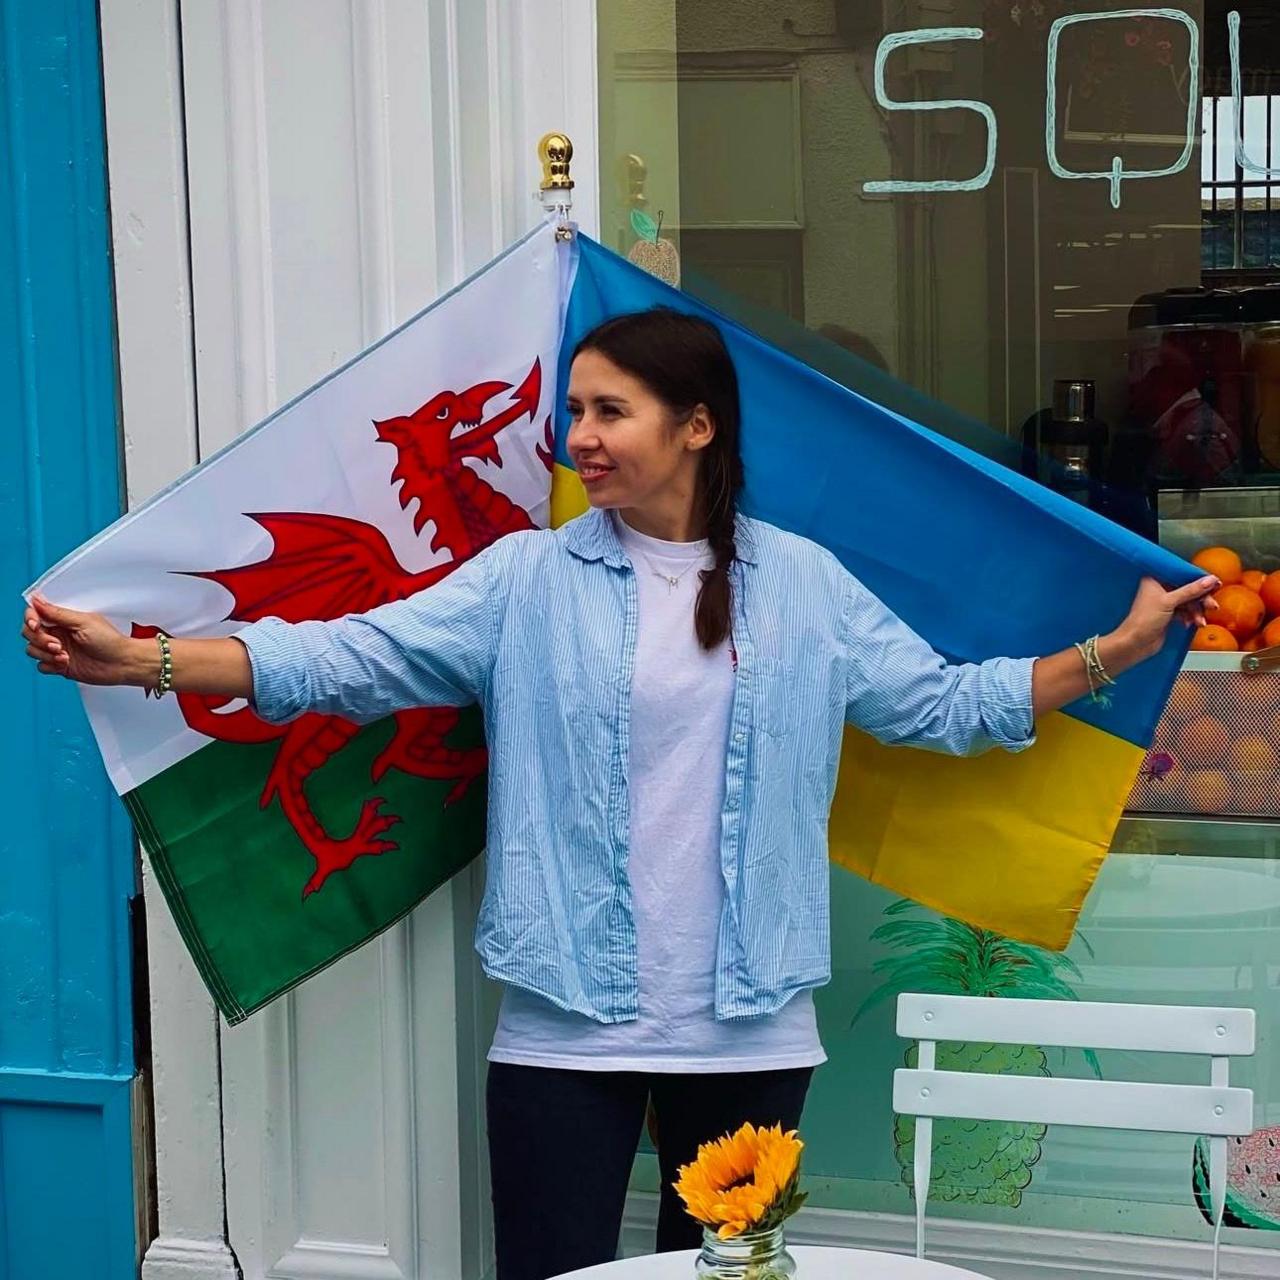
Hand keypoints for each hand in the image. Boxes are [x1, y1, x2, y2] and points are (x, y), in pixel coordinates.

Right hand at [21, 595, 139, 685]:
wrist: (122, 663)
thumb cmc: (110, 641)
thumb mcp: (83, 622)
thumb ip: (57, 613)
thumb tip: (36, 599)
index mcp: (63, 619)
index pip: (34, 614)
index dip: (30, 618)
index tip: (36, 624)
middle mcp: (58, 633)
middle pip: (29, 633)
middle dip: (39, 639)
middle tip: (57, 644)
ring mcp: (57, 649)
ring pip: (32, 649)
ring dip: (45, 653)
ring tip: (64, 655)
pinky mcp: (59, 665)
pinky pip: (41, 665)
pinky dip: (50, 665)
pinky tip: (65, 663)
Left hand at [1109, 574, 1219, 664]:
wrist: (1135, 644)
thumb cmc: (1142, 621)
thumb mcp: (1169, 602)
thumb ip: (1191, 591)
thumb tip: (1209, 580)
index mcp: (1155, 580)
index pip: (1181, 574)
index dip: (1198, 578)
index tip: (1214, 582)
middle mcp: (1159, 589)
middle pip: (1188, 588)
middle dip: (1201, 598)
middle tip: (1211, 605)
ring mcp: (1164, 602)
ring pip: (1189, 601)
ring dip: (1197, 611)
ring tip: (1199, 620)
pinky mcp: (1168, 614)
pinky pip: (1186, 612)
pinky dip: (1191, 617)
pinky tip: (1192, 623)